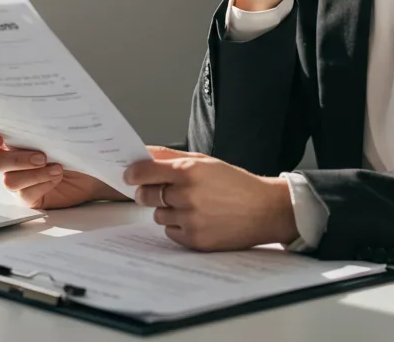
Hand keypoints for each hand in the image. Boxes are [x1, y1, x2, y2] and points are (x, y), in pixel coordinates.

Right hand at [0, 128, 126, 208]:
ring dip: (33, 174)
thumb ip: (48, 125)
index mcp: (13, 141)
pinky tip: (56, 178)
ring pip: (9, 181)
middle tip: (42, 156)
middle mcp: (11, 161)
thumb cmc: (75, 147)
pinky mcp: (29, 197)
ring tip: (56, 169)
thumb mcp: (62, 132)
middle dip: (18, 159)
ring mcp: (19, 180)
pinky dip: (41, 184)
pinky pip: (25, 194)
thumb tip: (48, 112)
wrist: (93, 169)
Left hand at [124, 146, 298, 250]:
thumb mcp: (206, 161)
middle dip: (149, 192)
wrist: (264, 210)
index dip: (133, 174)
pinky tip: (198, 219)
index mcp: (190, 171)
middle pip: (146, 195)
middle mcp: (188, 195)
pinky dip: (178, 227)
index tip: (129, 175)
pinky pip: (170, 232)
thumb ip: (172, 156)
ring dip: (167, 210)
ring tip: (192, 206)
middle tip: (163, 191)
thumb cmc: (235, 183)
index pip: (144, 172)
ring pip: (157, 215)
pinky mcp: (195, 240)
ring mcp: (191, 219)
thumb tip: (143, 153)